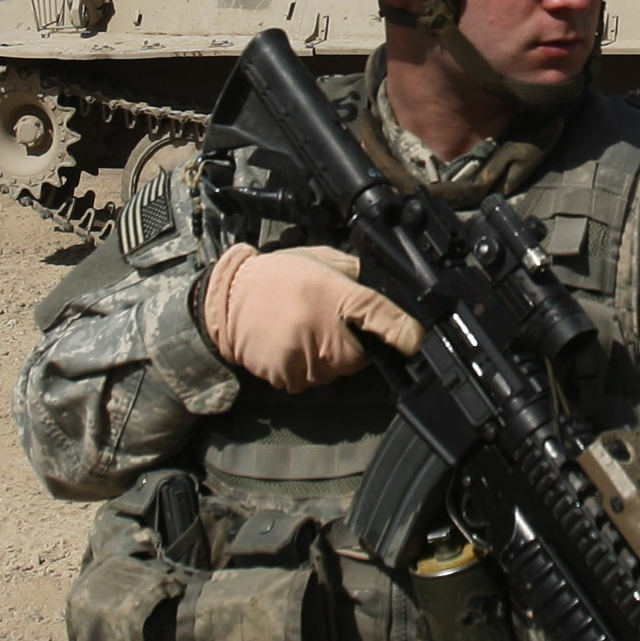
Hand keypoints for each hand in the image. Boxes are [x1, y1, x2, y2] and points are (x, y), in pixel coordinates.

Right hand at [198, 243, 422, 390]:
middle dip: (357, 341)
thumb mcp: (320, 260)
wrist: (225, 300)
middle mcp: (321, 329)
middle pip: (363, 353)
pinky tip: (293, 344)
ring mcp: (305, 357)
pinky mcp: (289, 377)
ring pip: (339, 370)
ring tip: (306, 329)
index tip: (413, 341)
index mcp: (332, 293)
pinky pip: (314, 379)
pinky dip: (309, 367)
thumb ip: (355, 276)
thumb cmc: (276, 276)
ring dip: (332, 357)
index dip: (402, 331)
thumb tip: (392, 292)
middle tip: (331, 320)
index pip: (379, 316)